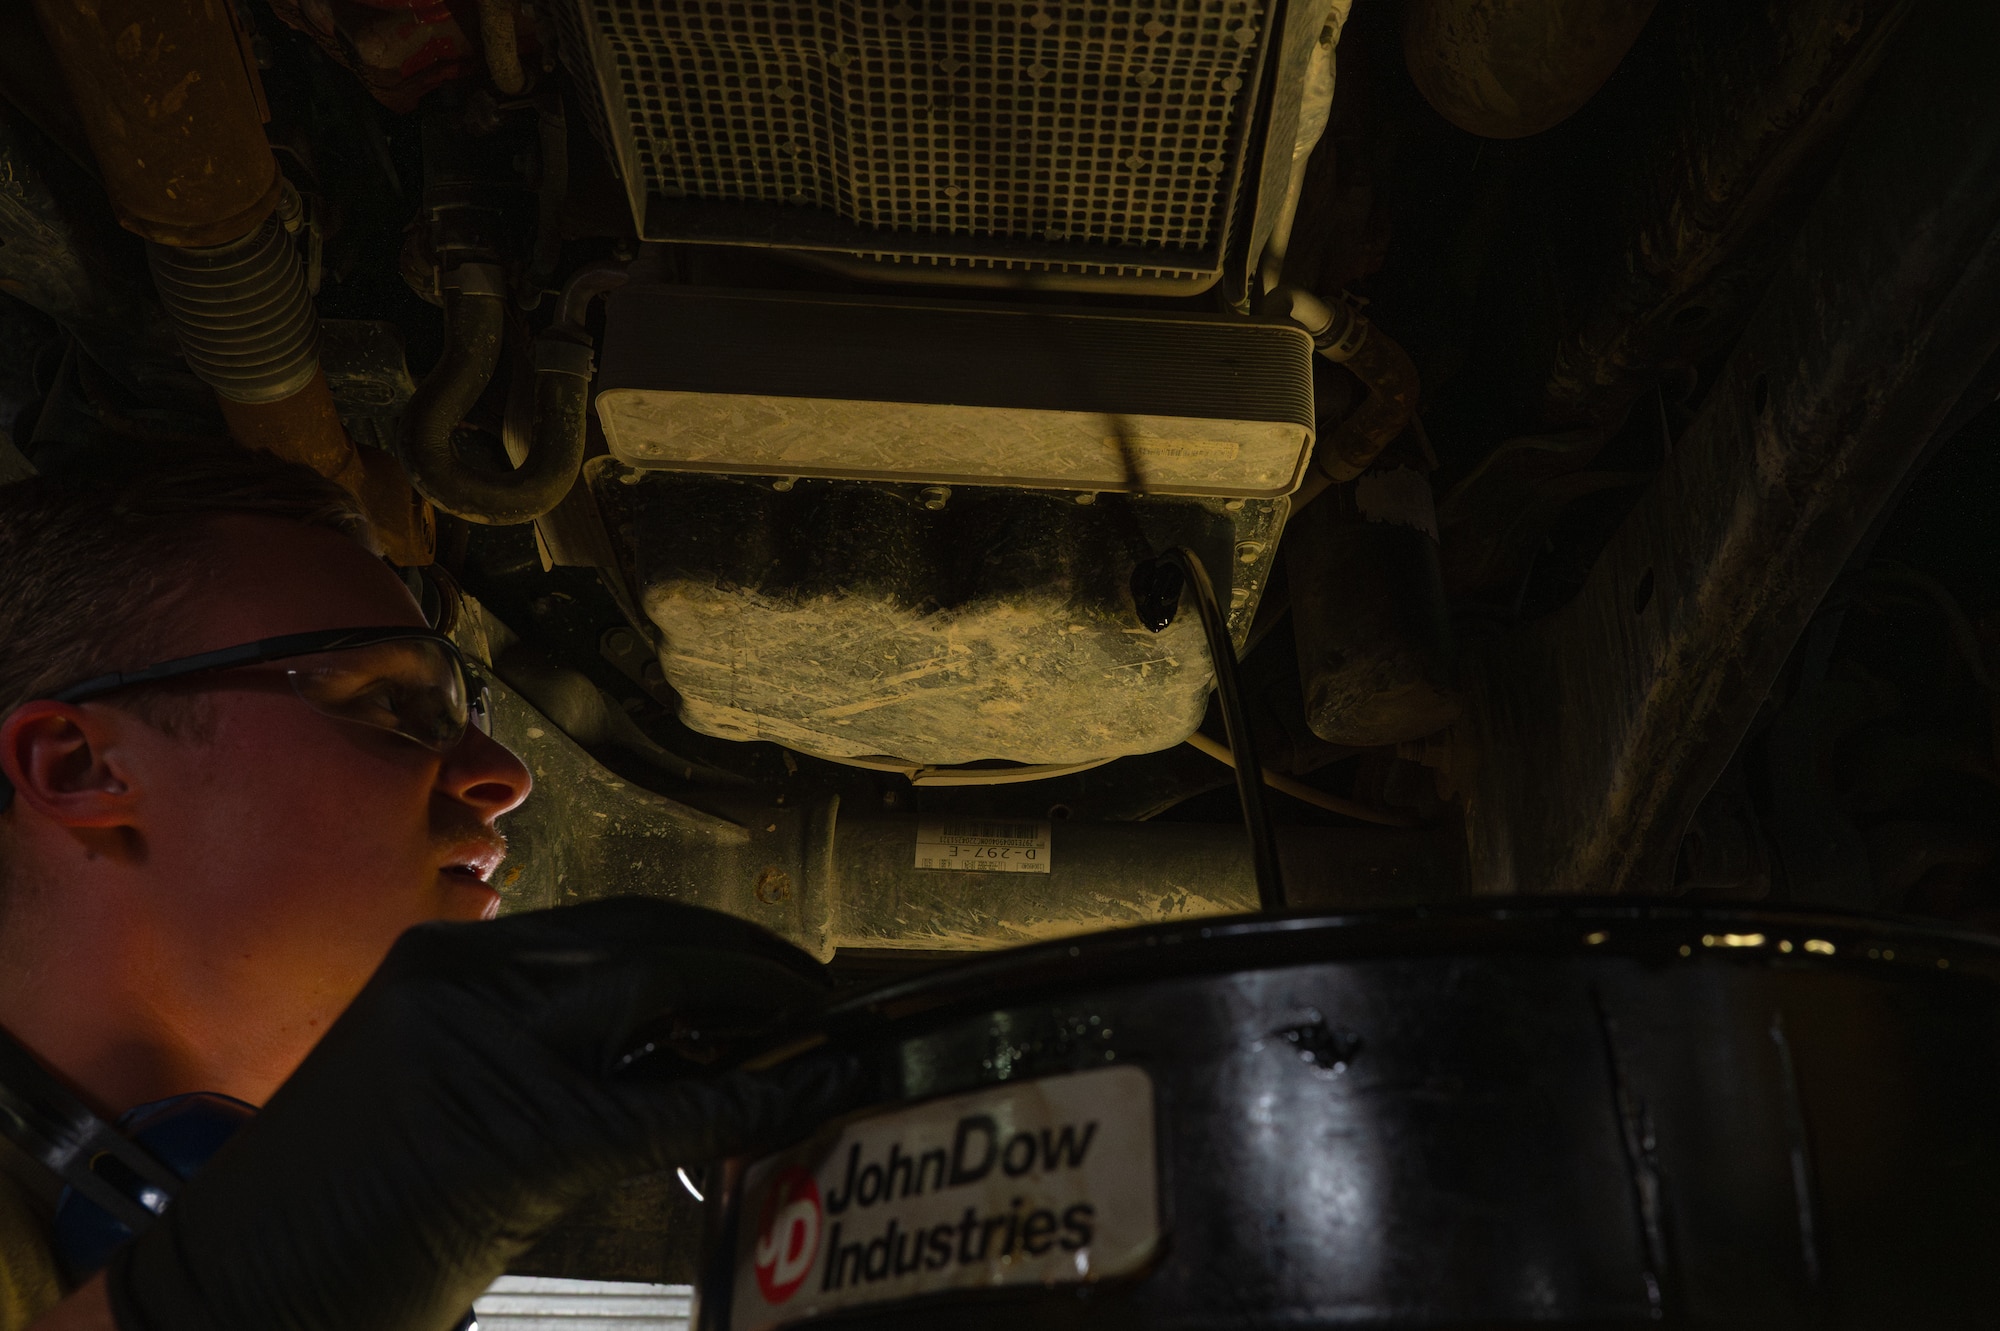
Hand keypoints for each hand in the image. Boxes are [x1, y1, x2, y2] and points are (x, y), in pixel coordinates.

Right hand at [106, 898, 855, 1330]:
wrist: (223, 1295)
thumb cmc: (327, 1212)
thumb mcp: (425, 1088)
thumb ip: (528, 1049)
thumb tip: (661, 1051)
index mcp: (441, 962)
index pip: (608, 923)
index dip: (704, 940)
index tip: (765, 965)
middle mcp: (460, 980)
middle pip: (645, 939)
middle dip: (747, 961)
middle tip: (812, 991)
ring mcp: (481, 1049)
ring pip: (658, 991)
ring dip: (756, 1008)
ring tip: (815, 1031)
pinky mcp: (510, 1136)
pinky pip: (663, 1101)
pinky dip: (748, 1097)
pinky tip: (803, 1098)